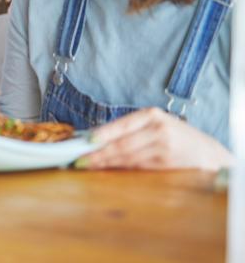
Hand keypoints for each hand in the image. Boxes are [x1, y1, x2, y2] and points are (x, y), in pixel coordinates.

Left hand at [76, 107, 232, 170]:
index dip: (101, 135)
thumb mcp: (153, 124)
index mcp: (151, 115)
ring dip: (106, 164)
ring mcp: (164, 148)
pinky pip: (138, 168)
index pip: (121, 126)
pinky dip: (121, 170)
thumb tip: (93, 137)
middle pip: (122, 145)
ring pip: (128, 158)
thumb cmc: (172, 136)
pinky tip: (109, 171)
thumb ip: (128, 130)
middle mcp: (158, 129)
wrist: (206, 152)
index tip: (84, 142)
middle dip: (98, 154)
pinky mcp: (167, 165)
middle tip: (80, 160)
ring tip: (89, 166)